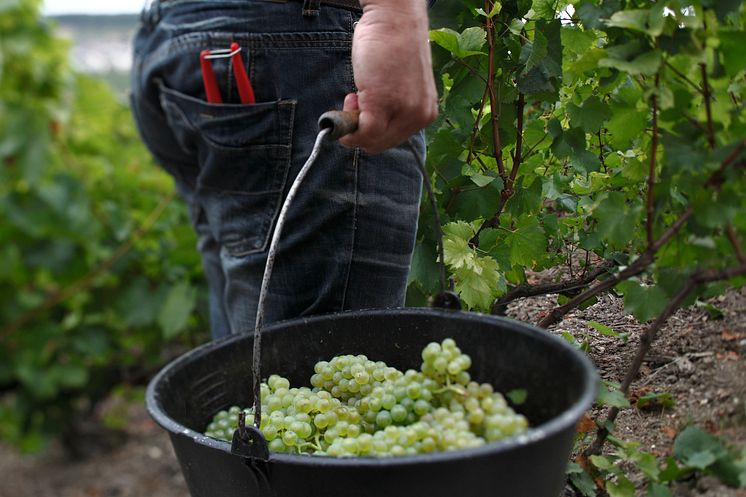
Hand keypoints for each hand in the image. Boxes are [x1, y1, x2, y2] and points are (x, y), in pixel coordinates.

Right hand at [339, 0, 437, 153]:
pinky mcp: (383, 104)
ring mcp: (403, 111)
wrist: (395, 17)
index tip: (365, 108)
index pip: (394, 140)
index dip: (373, 129)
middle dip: (363, 129)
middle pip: (382, 144)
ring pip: (371, 141)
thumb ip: (393, 109)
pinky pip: (362, 133)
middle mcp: (420, 116)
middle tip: (357, 100)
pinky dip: (348, 124)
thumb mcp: (402, 85)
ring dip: (355, 124)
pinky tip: (352, 96)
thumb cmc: (394, 45)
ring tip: (358, 94)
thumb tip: (367, 128)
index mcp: (426, 113)